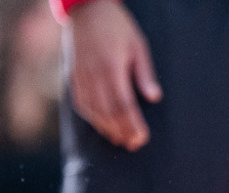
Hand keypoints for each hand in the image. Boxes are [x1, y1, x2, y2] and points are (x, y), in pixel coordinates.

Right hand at [68, 0, 161, 150]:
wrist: (86, 8)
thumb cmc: (117, 26)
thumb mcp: (137, 45)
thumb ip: (145, 73)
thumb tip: (155, 97)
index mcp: (111, 66)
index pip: (124, 105)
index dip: (133, 124)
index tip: (143, 137)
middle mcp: (93, 74)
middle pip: (109, 113)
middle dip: (123, 131)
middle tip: (134, 144)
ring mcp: (81, 76)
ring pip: (94, 112)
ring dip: (109, 129)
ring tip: (122, 140)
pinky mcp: (73, 77)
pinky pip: (82, 105)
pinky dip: (94, 119)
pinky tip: (104, 127)